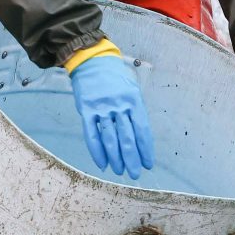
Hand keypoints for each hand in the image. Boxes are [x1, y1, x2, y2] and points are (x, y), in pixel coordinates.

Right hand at [68, 52, 154, 177]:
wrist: (93, 61)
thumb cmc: (116, 77)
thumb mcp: (132, 89)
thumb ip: (135, 111)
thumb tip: (140, 138)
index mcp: (134, 101)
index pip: (142, 130)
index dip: (145, 149)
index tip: (148, 164)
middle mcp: (119, 105)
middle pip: (127, 138)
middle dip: (132, 159)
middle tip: (135, 173)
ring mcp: (102, 108)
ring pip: (110, 139)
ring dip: (115, 158)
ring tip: (120, 171)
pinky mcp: (87, 110)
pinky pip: (92, 134)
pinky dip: (97, 151)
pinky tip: (102, 163)